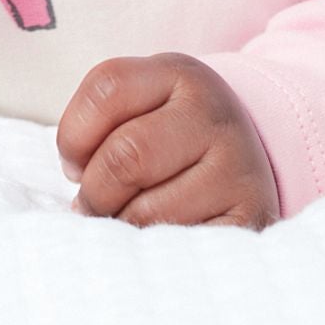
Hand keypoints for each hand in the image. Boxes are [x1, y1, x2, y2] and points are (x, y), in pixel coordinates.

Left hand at [56, 53, 278, 229]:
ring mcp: (238, 166)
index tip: (76, 163)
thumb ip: (98, 128)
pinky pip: (176, 245)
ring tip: (130, 220)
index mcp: (180, 74)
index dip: (73, 135)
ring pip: (147, 211)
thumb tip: (80, 186)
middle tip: (96, 204)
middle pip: (125, 155)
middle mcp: (215, 112)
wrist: (241, 166)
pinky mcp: (251, 217)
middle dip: (95, 192)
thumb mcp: (137, 109)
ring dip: (122, 227)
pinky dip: (154, 250)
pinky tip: (159, 238)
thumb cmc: (168, 140)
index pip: (106, 89)